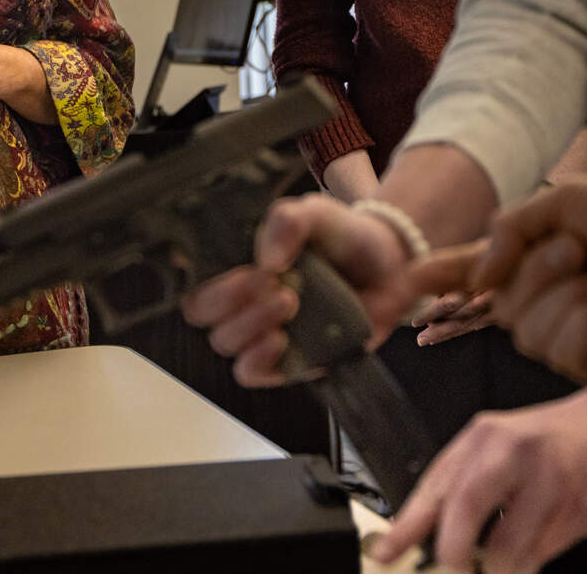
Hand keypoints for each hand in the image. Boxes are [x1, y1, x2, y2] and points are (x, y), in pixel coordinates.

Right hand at [180, 193, 417, 386]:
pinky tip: (280, 339)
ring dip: (250, 324)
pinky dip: (259, 359)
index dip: (208, 280)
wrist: (389, 266)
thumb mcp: (316, 213)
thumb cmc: (343, 237)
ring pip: (227, 343)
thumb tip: (266, 260)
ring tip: (289, 301)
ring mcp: (264, 332)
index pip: (197, 280)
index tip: (249, 266)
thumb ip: (288, 222)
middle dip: (229, 299)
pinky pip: (254, 373)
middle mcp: (245, 301)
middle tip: (269, 281)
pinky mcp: (288, 360)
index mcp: (239, 265)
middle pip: (203, 315)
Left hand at [374, 387, 586, 573]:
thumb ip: (469, 490)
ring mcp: (546, 480)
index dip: (406, 527)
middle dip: (452, 557)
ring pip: (503, 549)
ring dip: (499, 569)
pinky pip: (539, 556)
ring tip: (502, 563)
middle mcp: (511, 453)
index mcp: (483, 438)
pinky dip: (529, 564)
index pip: (435, 487)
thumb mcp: (504, 450)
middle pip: (463, 512)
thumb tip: (431, 541)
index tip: (385, 554)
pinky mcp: (576, 507)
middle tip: (453, 571)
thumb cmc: (558, 441)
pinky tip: (537, 544)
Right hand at [409, 175, 586, 391]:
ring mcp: (578, 342)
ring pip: (530, 334)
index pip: (483, 275)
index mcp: (543, 263)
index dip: (445, 275)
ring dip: (572, 296)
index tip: (407, 276)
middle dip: (537, 272)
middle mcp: (554, 305)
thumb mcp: (559, 205)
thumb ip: (504, 235)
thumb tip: (478, 282)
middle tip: (581, 249)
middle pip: (503, 307)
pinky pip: (566, 352)